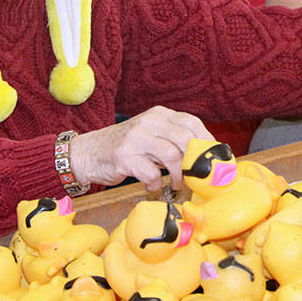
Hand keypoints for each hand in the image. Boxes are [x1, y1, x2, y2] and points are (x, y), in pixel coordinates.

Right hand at [68, 106, 213, 191]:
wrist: (89, 153)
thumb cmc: (127, 147)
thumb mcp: (151, 134)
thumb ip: (174, 139)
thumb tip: (204, 157)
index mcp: (159, 114)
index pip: (192, 123)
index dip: (206, 142)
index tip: (212, 159)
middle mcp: (149, 122)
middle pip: (185, 139)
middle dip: (194, 162)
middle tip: (196, 177)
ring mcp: (136, 138)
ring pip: (171, 156)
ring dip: (178, 176)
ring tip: (177, 184)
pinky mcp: (125, 157)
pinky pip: (151, 173)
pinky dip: (155, 184)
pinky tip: (151, 186)